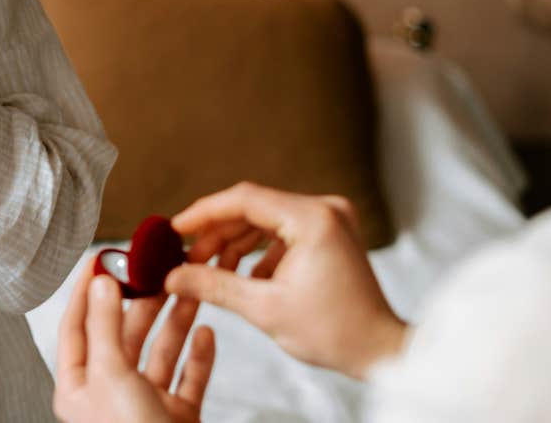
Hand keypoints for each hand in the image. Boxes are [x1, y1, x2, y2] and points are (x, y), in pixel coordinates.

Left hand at [54, 261, 216, 422]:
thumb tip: (100, 283)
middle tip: (157, 270)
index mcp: (79, 387)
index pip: (76, 326)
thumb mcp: (110, 374)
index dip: (86, 291)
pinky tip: (206, 332)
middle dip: (144, 301)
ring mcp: (145, 403)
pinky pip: (190, 377)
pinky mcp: (176, 415)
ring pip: (162, 352)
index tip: (102, 259)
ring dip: (177, 321)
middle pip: (125, 334)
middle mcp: (110, 392)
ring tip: (190, 290)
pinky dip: (199, 355)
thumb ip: (105, 325)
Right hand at [165, 182, 406, 379]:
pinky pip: (282, 231)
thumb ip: (214, 285)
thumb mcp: (264, 309)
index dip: (205, 212)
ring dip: (236, 243)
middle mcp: (325, 209)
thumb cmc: (332, 332)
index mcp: (313, 219)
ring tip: (210, 271)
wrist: (379, 350)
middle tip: (188, 259)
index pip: (245, 200)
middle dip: (218, 233)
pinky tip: (244, 278)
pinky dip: (259, 251)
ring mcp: (330, 218)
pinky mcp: (330, 232)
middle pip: (253, 208)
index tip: (175, 228)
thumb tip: (171, 276)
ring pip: (265, 220)